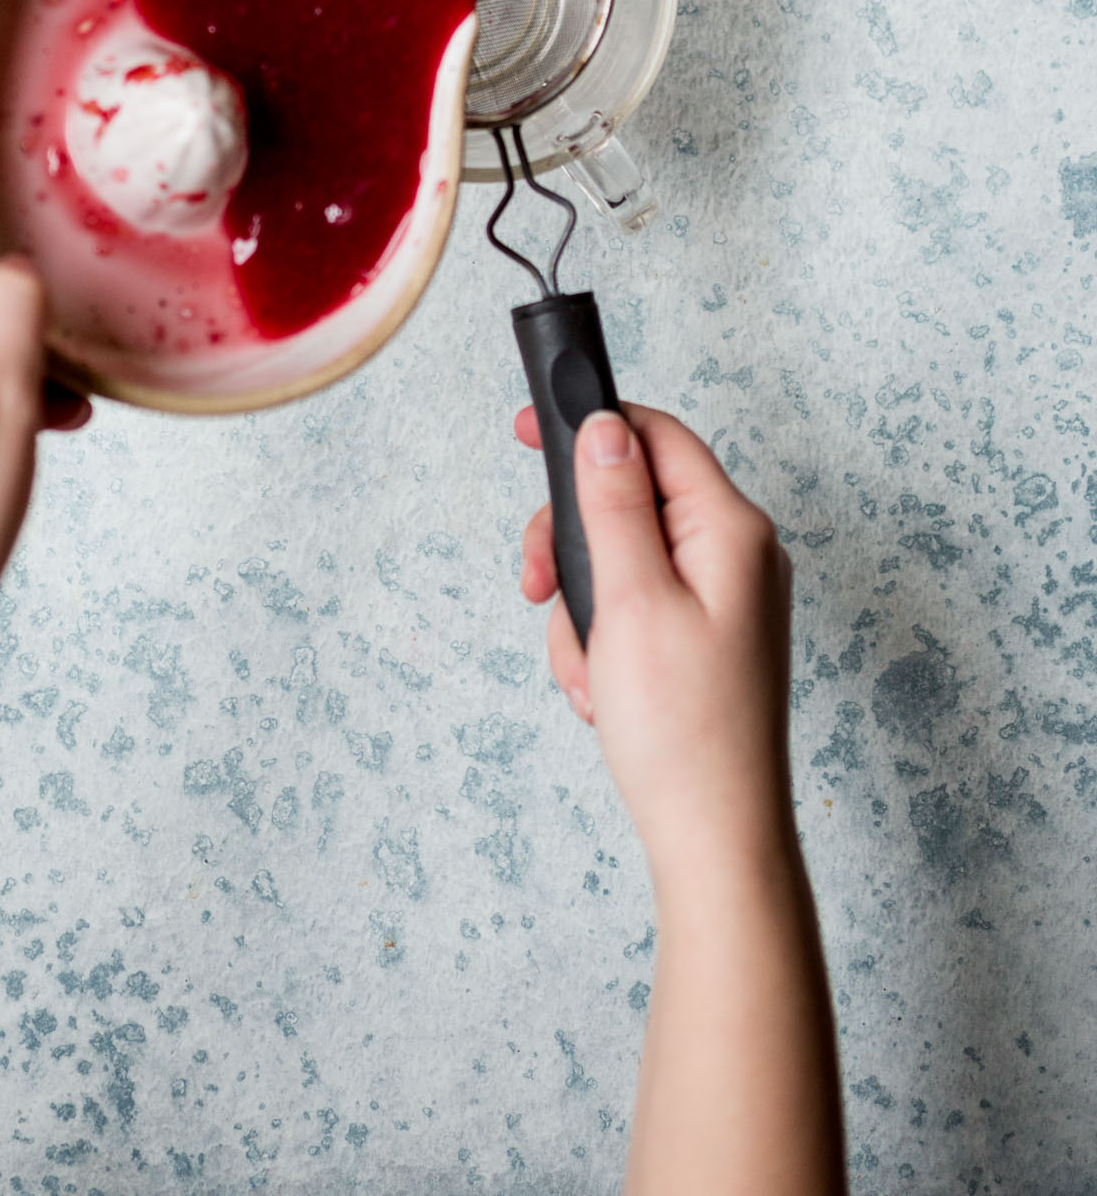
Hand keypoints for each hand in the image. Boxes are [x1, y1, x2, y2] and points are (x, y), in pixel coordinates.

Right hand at [517, 404, 793, 893]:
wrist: (714, 838)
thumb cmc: (682, 731)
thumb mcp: (630, 600)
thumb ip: (614, 502)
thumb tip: (604, 424)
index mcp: (731, 530)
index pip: (655, 435)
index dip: (588, 424)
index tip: (525, 429)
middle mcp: (737, 553)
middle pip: (628, 498)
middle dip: (572, 545)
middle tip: (537, 588)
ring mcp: (724, 597)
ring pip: (621, 559)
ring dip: (584, 610)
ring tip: (588, 671)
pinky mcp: (706, 636)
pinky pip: (635, 607)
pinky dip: (604, 642)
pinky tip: (601, 691)